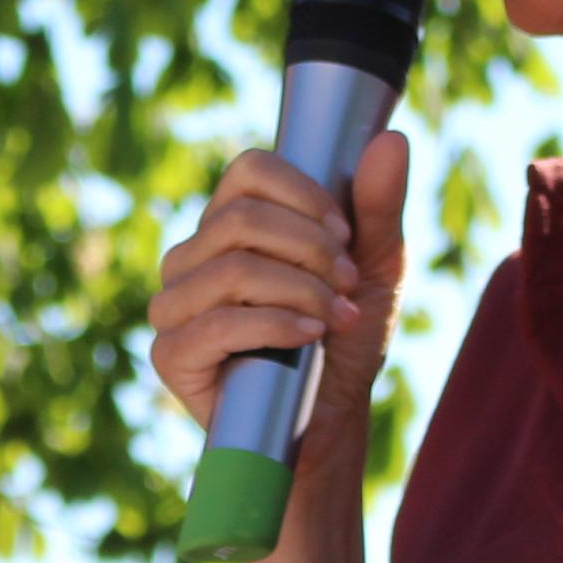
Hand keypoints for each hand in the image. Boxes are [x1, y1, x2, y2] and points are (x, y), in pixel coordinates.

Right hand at [147, 129, 410, 440]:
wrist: (330, 422)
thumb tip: (392, 140)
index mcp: (231, 224)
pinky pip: (216, 323)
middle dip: (311, 250)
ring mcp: (173, 304)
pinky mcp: (170, 354)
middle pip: (241, 218)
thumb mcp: (375, 269)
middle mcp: (192, 256)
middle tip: (348, 285)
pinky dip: (275, 326)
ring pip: (232, 268)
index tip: (345, 235)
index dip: (304, 195)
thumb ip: (379, 207)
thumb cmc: (345, 340)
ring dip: (301, 291)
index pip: (250, 170)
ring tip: (336, 319)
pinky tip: (310, 338)